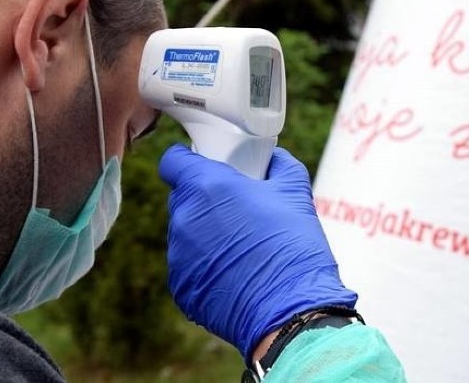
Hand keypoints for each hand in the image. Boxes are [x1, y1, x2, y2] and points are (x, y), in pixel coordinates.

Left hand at [159, 144, 356, 360]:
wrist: (290, 309)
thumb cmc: (292, 247)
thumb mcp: (295, 194)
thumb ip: (281, 166)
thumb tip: (275, 159)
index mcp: (206, 186)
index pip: (172, 161)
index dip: (187, 160)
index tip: (204, 165)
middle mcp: (184, 218)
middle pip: (182, 197)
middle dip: (204, 199)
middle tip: (236, 208)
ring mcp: (178, 255)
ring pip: (184, 232)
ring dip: (204, 233)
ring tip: (241, 246)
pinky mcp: (180, 287)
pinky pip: (188, 266)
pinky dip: (206, 266)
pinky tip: (235, 273)